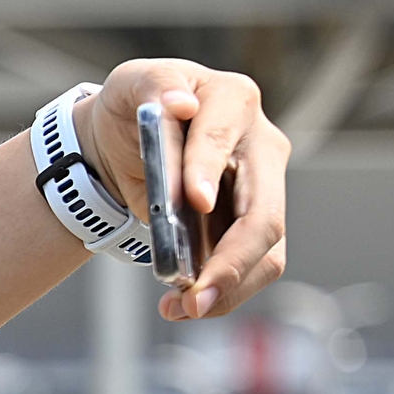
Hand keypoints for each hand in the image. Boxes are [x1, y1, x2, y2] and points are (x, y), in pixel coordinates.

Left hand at [77, 58, 289, 321]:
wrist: (126, 143)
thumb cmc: (134, 108)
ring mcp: (262, 189)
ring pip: (267, 249)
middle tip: (195, 295)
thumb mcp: (131, 84)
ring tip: (180, 309)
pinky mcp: (251, 224)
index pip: (223, 136)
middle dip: (233, 259)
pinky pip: (252, 267)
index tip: (194, 200)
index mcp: (233, 100)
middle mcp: (260, 146)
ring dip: (228, 287)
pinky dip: (222, 292)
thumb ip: (153, 84)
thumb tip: (179, 104)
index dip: (207, 168)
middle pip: (265, 212)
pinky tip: (183, 304)